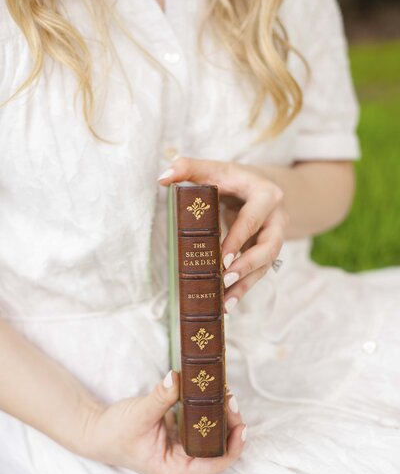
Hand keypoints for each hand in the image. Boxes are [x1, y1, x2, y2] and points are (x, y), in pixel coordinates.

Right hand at [83, 370, 245, 473]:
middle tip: (228, 396)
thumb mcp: (140, 414)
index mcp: (177, 471)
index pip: (217, 462)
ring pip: (211, 435)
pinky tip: (210, 393)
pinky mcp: (180, 437)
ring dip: (219, 414)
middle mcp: (184, 465)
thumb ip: (161, 398)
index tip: (240, 420)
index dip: (233, 443)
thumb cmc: (116, 433)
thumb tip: (176, 378)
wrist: (98, 432)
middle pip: (218, 447)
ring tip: (222, 391)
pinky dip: (207, 409)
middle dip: (227, 422)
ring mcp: (183, 451)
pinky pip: (201, 425)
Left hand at [158, 156, 287, 310]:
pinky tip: (228, 305)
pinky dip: (244, 289)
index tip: (221, 257)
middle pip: (268, 246)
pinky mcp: (267, 253)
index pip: (252, 218)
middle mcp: (276, 218)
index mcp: (266, 194)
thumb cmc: (232, 180)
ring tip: (225, 302)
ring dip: (246, 284)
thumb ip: (189, 168)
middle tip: (223, 280)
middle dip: (247, 266)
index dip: (238, 238)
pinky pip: (259, 274)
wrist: (261, 188)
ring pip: (265, 265)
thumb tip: (162, 177)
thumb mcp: (215, 169)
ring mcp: (274, 238)